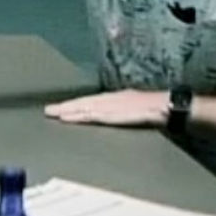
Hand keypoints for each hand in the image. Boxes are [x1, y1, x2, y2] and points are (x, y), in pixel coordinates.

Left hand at [44, 89, 167, 127]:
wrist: (167, 106)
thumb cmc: (156, 109)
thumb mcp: (136, 108)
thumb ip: (124, 112)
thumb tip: (116, 117)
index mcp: (116, 97)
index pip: (91, 101)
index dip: (76, 104)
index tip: (62, 108)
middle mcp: (109, 99)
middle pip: (83, 102)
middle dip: (66, 106)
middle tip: (48, 110)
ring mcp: (109, 105)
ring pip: (83, 107)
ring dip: (67, 110)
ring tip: (52, 113)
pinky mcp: (111, 114)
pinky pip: (90, 115)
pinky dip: (77, 116)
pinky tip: (66, 118)